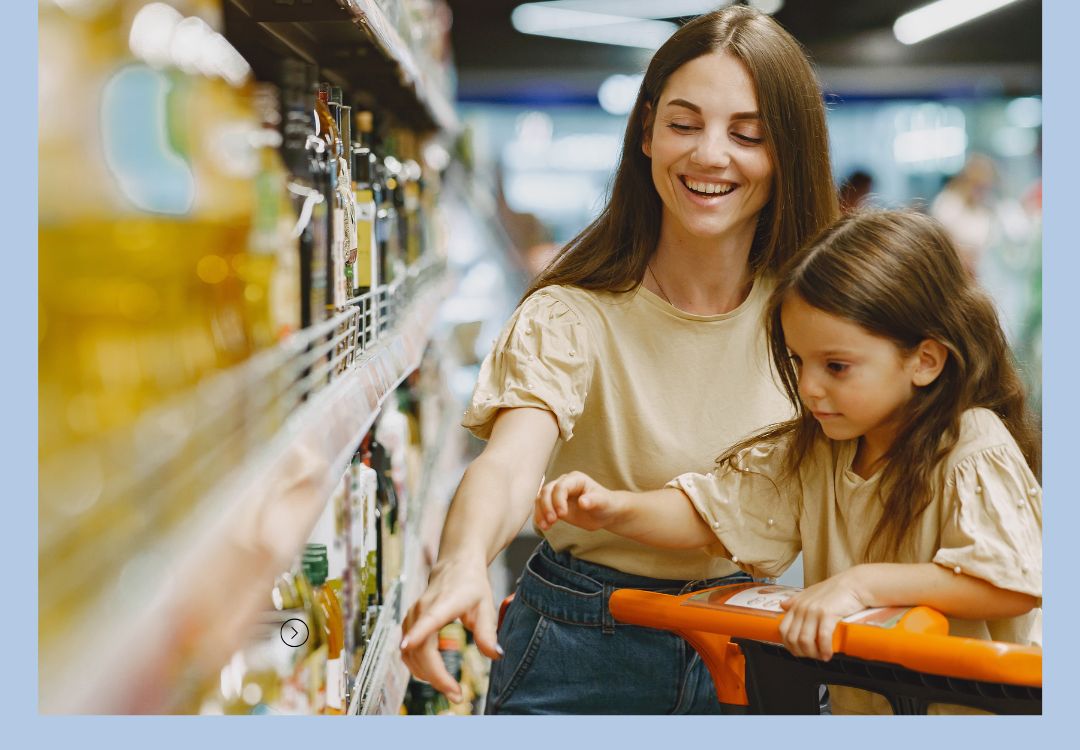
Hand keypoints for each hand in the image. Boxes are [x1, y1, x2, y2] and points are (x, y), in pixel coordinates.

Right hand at [400, 556, 501, 701]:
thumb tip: (495, 655)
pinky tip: (436, 676)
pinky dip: (419, 667)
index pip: (427, 618)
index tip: (407, 645)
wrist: (455, 566)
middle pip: (419, 648)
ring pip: (410, 653)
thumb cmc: (471, 584)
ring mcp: (412, 616)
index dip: (416, 632)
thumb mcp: (485, 606)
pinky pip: (408, 652)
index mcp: (443, 603)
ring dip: (427, 675)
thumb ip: (487, 632)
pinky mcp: (409, 623)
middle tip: (457, 695)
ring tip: (450, 689)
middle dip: (436, 676)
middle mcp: (422, 609)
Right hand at [535, 471, 621, 531]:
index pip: (561, 486)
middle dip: (547, 506)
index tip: (562, 515)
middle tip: (552, 521)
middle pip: (547, 491)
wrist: (604, 513)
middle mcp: (564, 484)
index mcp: (576, 479)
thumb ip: (593, 501)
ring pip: (541, 499)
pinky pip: (541, 508)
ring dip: (540, 512)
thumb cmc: (605, 504)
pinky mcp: (553, 505)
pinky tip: (544, 527)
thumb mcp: (603, 503)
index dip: (558, 499)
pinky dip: (540, 517)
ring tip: (545, 526)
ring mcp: (557, 494)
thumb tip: (582, 502)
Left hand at [778, 568, 870, 660]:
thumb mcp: (811, 593)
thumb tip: (782, 605)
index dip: (789, 645)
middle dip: (801, 652)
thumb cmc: (836, 590)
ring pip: (805, 640)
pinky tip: (829, 654)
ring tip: (821, 656)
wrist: (855, 584)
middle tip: (812, 656)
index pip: (783, 630)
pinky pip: (822, 637)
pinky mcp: (828, 614)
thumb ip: (796, 600)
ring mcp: (814, 611)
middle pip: (793, 638)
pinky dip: (825, 650)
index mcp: (796, 605)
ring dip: (813, 653)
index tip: (799, 652)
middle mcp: (802, 608)